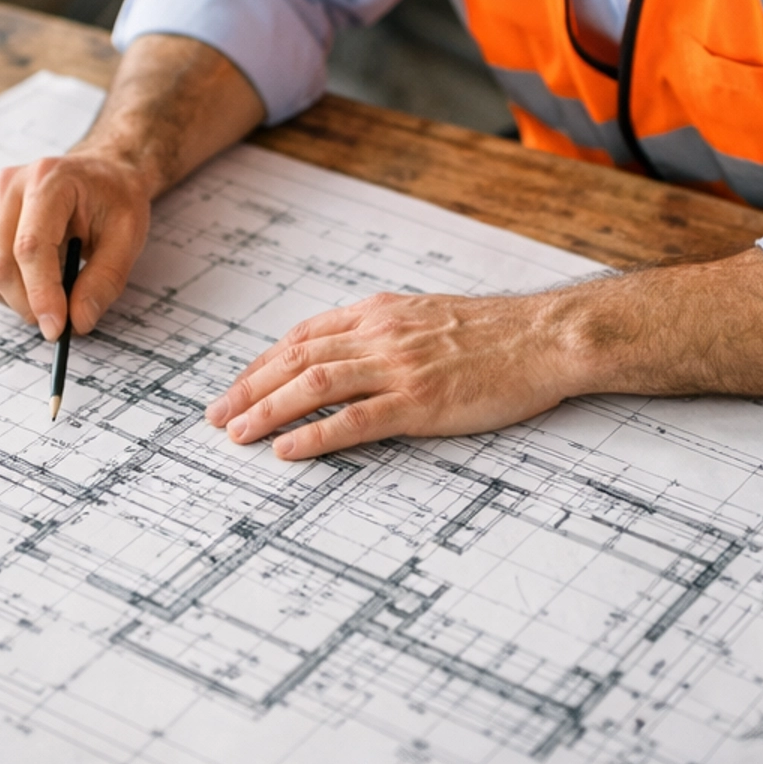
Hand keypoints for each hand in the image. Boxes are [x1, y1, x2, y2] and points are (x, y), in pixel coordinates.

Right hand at [0, 150, 150, 339]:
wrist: (99, 173)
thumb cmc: (114, 199)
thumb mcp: (127, 236)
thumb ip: (105, 279)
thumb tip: (79, 321)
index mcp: (49, 180)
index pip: (31, 246)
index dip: (41, 293)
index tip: (56, 328)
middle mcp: (10, 185)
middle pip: (1, 263)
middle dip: (28, 304)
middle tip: (59, 322)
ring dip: (18, 298)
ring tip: (56, 288)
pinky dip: (7, 289)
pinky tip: (36, 277)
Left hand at [206, 288, 583, 458]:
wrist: (546, 337)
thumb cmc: (497, 332)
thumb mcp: (428, 316)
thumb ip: (387, 330)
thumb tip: (351, 350)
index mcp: (379, 312)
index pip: (303, 335)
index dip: (263, 363)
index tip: (237, 386)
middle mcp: (380, 334)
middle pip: (296, 358)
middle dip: (249, 388)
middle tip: (216, 416)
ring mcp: (399, 367)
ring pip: (314, 384)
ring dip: (267, 409)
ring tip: (237, 434)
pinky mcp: (421, 402)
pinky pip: (355, 420)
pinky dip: (314, 434)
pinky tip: (287, 450)